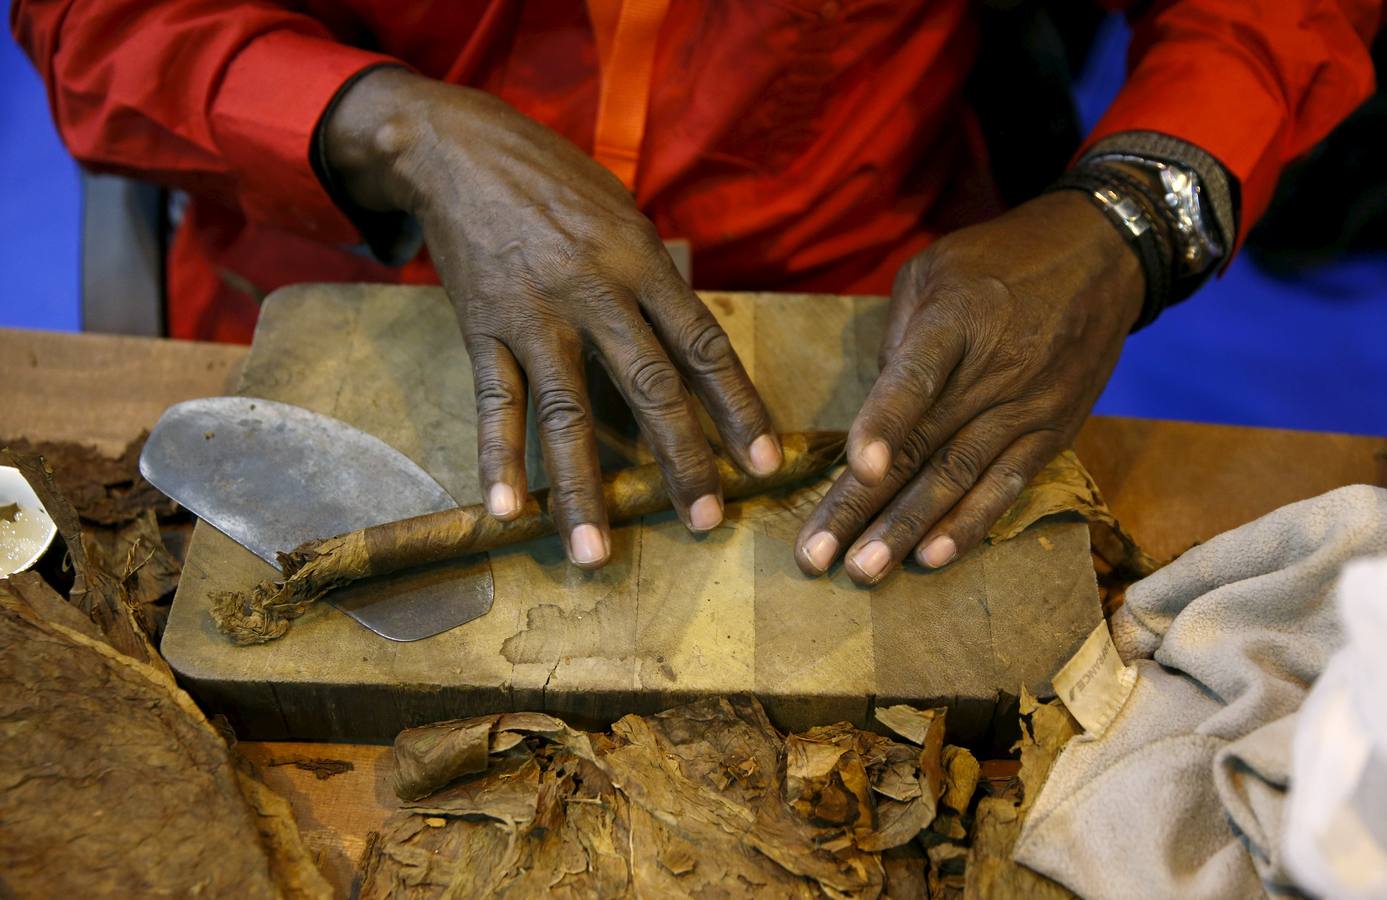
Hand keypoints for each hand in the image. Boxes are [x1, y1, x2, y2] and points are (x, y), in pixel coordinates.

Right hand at [324, 69, 779, 568]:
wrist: (461, 147)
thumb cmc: (556, 183)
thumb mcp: (624, 216)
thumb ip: (657, 281)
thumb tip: (690, 350)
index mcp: (643, 262)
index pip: (704, 345)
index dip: (739, 407)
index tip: (764, 462)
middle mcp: (596, 291)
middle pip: (651, 388)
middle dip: (683, 459)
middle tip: (706, 520)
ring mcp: (537, 313)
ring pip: (570, 411)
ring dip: (584, 487)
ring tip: (595, 552)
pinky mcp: (484, 326)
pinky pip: (496, 401)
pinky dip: (499, 458)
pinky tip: (507, 510)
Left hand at [795, 191, 1142, 583]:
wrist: (1100, 256)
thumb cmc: (996, 262)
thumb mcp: (933, 271)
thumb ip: (900, 341)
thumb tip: (874, 414)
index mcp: (956, 322)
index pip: (916, 378)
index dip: (884, 423)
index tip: (857, 467)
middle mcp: (995, 372)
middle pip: (922, 447)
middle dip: (863, 508)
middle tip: (816, 558)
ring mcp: (1028, 408)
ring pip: (959, 479)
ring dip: (906, 531)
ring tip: (862, 572)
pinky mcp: (1053, 432)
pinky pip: (1007, 487)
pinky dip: (969, 525)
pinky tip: (932, 559)